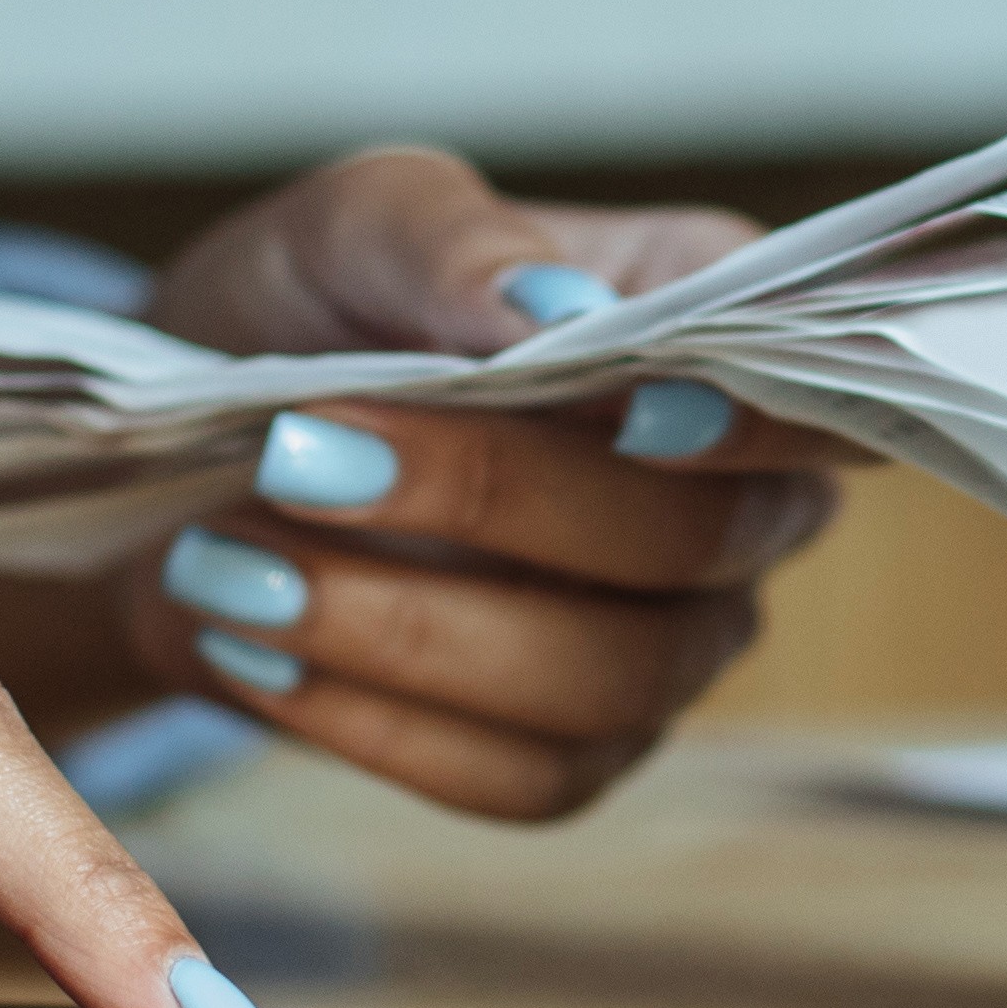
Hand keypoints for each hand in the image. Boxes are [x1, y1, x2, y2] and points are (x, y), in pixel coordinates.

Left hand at [98, 148, 858, 817]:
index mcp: (709, 337)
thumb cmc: (307, 313)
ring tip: (235, 563)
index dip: (761, 424)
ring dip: (410, 629)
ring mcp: (662, 638)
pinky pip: (524, 780)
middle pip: (697, 540)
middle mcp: (726, 498)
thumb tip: (552, 308)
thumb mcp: (352, 227)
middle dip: (496, 501)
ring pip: (612, 679)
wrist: (184, 460)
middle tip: (304, 454)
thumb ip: (450, 245)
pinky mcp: (569, 750)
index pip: (822, 394)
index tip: (635, 416)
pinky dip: (377, 723)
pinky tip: (255, 648)